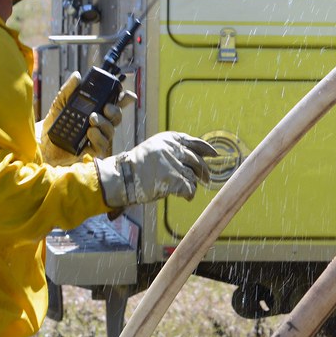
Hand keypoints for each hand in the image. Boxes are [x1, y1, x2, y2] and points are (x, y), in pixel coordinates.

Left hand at [37, 73, 137, 163]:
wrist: (44, 140)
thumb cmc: (56, 120)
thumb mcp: (61, 102)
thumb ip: (69, 89)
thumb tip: (77, 76)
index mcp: (97, 109)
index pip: (115, 103)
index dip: (125, 99)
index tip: (128, 95)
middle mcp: (100, 123)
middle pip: (116, 118)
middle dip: (115, 111)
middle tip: (105, 107)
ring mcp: (97, 136)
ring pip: (110, 131)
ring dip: (104, 124)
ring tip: (92, 119)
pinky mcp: (90, 149)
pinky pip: (101, 146)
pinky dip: (98, 139)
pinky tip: (90, 132)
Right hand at [96, 132, 217, 207]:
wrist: (121, 177)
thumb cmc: (136, 166)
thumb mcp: (154, 149)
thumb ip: (172, 150)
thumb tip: (195, 157)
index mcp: (168, 139)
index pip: (193, 142)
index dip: (206, 149)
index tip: (214, 154)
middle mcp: (172, 149)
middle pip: (196, 160)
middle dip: (204, 171)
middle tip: (206, 179)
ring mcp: (173, 163)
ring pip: (193, 175)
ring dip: (193, 184)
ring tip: (188, 189)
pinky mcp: (172, 179)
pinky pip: (189, 188)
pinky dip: (189, 194)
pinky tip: (186, 196)